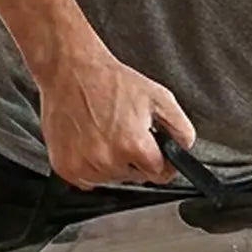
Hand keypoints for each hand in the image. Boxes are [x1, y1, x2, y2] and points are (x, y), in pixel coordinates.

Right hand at [37, 49, 195, 189]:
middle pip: (134, 177)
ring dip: (111, 163)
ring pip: (110, 179)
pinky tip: (89, 141)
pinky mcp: (66, 167)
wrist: (70, 71)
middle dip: (134, 159)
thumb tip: (185, 148)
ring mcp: (84, 166)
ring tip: (105, 133)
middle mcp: (108, 160)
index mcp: (134, 146)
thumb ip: (180, 127)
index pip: (159, 174)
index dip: (160, 162)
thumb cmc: (110, 81)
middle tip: (124, 132)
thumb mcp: (158, 97)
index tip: (154, 153)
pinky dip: (89, 165)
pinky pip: (86, 179)